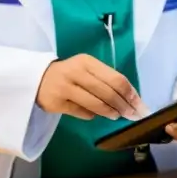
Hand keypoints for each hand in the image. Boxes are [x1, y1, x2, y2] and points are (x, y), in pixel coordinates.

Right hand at [36, 54, 150, 120]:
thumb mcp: (87, 69)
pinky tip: (95, 115)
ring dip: (110, 112)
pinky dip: (92, 115)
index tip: (140, 105)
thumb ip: (106, 79)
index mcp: (88, 62)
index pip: (116, 79)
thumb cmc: (70, 74)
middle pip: (108, 92)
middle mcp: (76, 72)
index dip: (130, 93)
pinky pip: (81, 112)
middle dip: (123, 106)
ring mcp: (65, 87)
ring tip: (116, 115)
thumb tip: (131, 98)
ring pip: (96, 104)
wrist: (37, 78)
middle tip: (132, 115)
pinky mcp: (56, 102)